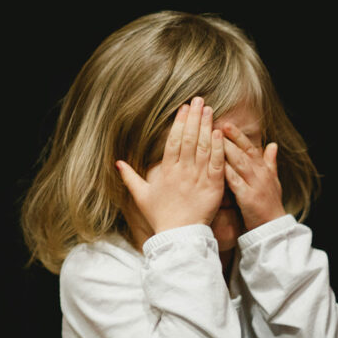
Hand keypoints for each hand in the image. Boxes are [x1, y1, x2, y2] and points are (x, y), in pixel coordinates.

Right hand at [116, 97, 224, 233]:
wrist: (179, 236)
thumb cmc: (160, 217)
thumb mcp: (141, 196)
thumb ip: (130, 177)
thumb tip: (117, 163)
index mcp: (166, 171)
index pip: (174, 141)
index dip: (179, 123)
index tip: (184, 108)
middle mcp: (183, 171)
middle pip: (189, 139)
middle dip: (194, 118)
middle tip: (200, 100)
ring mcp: (198, 178)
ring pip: (203, 147)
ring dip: (207, 127)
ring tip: (210, 110)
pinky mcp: (213, 187)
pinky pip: (216, 163)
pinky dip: (218, 148)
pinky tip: (220, 133)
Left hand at [222, 123, 285, 230]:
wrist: (273, 228)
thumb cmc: (270, 204)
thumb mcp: (273, 180)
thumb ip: (270, 162)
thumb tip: (273, 144)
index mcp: (263, 169)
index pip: (249, 147)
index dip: (237, 135)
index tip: (225, 124)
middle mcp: (260, 173)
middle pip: (242, 151)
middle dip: (228, 138)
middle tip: (214, 125)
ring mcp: (255, 185)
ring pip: (239, 163)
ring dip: (226, 150)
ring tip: (212, 139)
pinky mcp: (248, 197)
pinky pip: (235, 182)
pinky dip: (226, 172)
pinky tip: (215, 165)